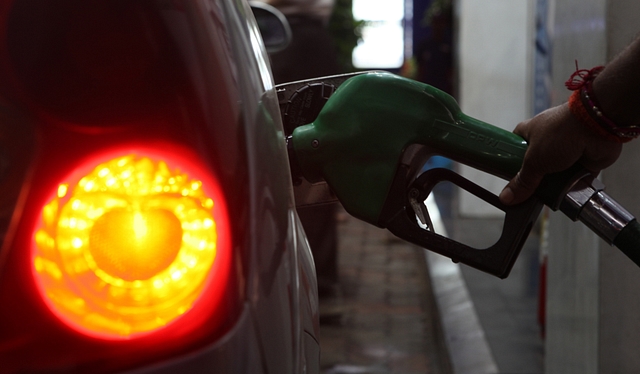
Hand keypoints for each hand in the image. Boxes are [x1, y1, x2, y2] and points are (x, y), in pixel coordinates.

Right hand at [499, 102, 621, 204]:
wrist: (597, 127)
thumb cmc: (561, 132)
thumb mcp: (534, 160)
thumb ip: (522, 181)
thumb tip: (506, 199)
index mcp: (530, 132)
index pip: (514, 148)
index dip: (510, 162)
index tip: (506, 178)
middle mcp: (547, 140)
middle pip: (535, 166)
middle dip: (533, 180)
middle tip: (527, 194)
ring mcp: (566, 151)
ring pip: (554, 174)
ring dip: (553, 185)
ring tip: (548, 197)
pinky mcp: (583, 161)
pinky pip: (573, 179)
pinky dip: (571, 187)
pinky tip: (566, 196)